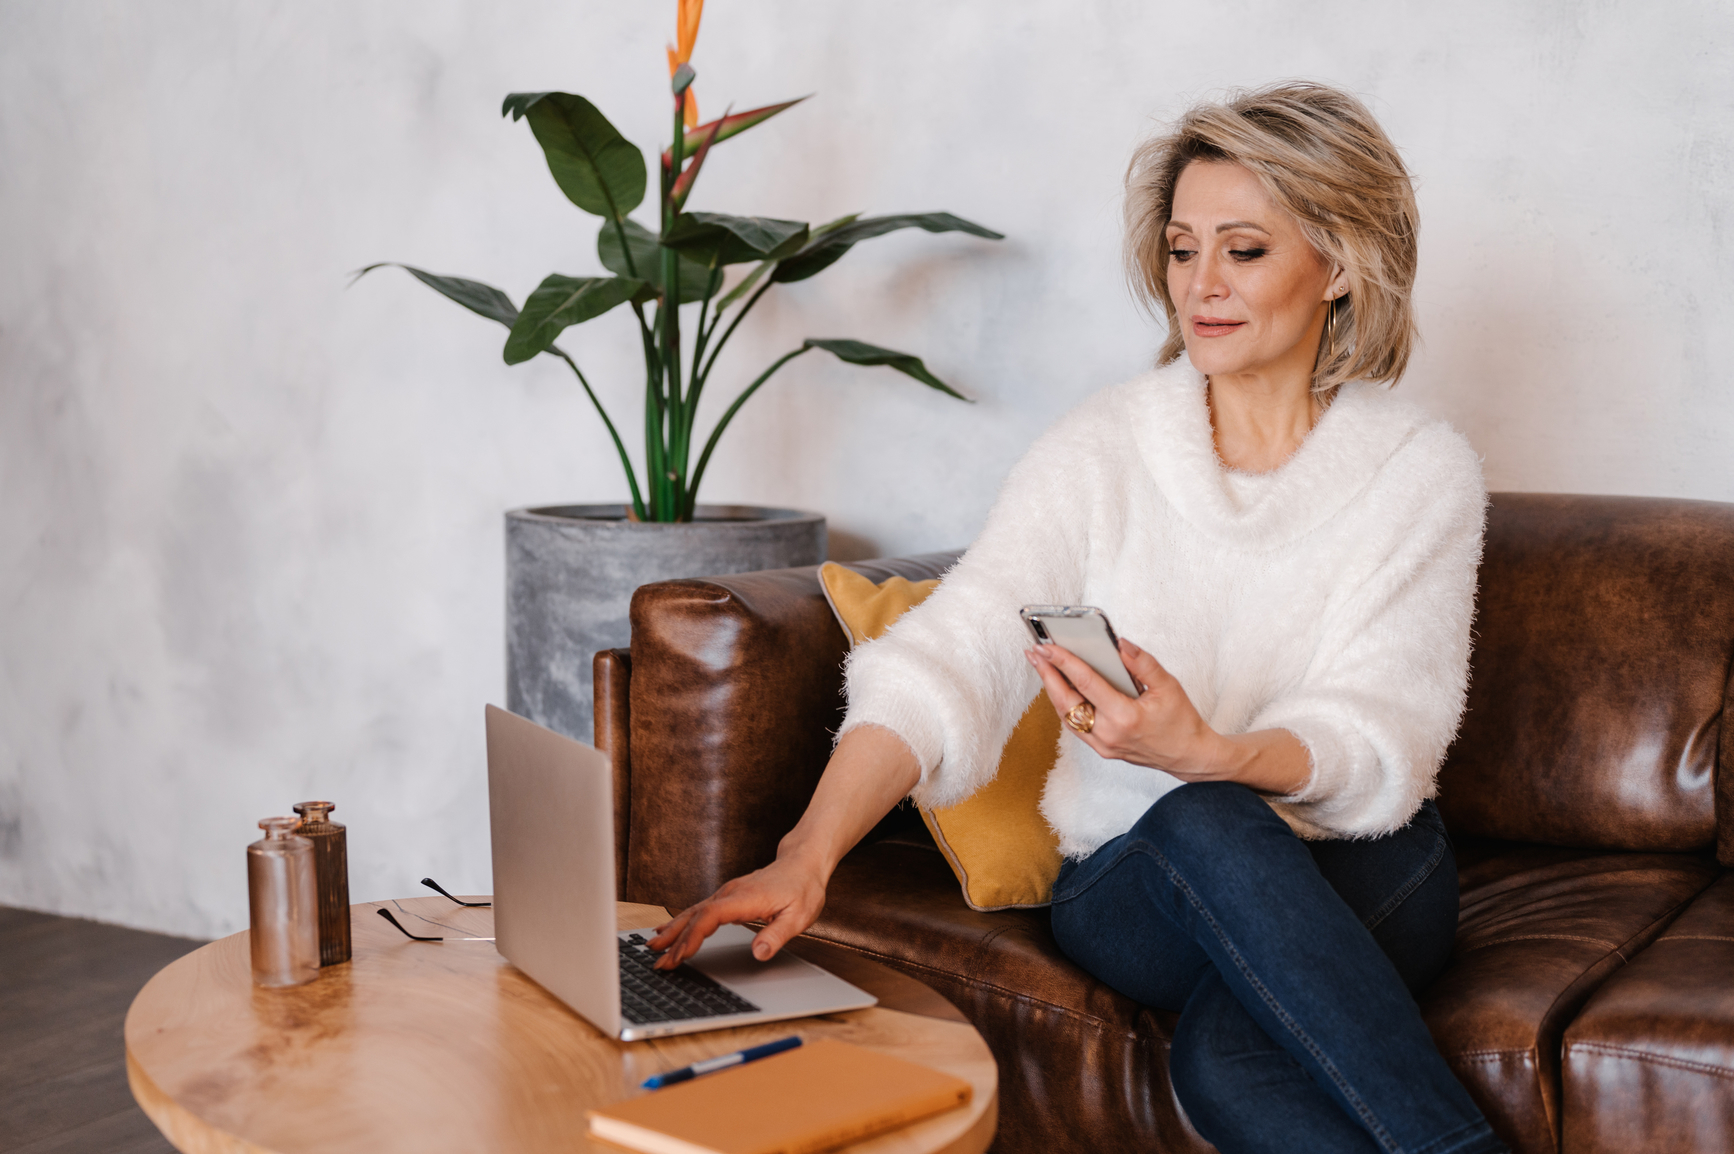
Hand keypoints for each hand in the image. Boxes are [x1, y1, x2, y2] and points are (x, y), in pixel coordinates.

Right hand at [647, 851, 827, 968]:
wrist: (803, 862)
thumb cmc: (803, 888)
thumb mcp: (799, 916)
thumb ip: (777, 935)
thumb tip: (759, 953)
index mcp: (745, 898)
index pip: (711, 917)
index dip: (694, 936)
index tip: (681, 955)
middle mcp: (731, 893)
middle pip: (696, 915)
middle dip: (675, 939)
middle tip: (658, 960)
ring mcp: (727, 893)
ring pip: (694, 911)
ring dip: (673, 930)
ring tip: (653, 947)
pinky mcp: (728, 896)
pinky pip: (700, 909)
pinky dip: (682, 921)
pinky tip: (670, 929)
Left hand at [1026, 638, 1310, 792]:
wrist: (1189, 756)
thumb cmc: (1181, 720)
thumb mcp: (1168, 685)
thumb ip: (1142, 662)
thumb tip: (1118, 643)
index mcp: (1125, 717)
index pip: (1086, 683)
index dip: (1063, 662)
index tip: (1047, 646)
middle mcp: (1108, 733)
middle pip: (1066, 701)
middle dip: (1047, 674)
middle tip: (1034, 652)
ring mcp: (1103, 745)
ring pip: (1067, 715)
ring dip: (1052, 689)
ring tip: (1042, 666)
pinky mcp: (1102, 749)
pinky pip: (1075, 725)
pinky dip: (1065, 705)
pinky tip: (1060, 688)